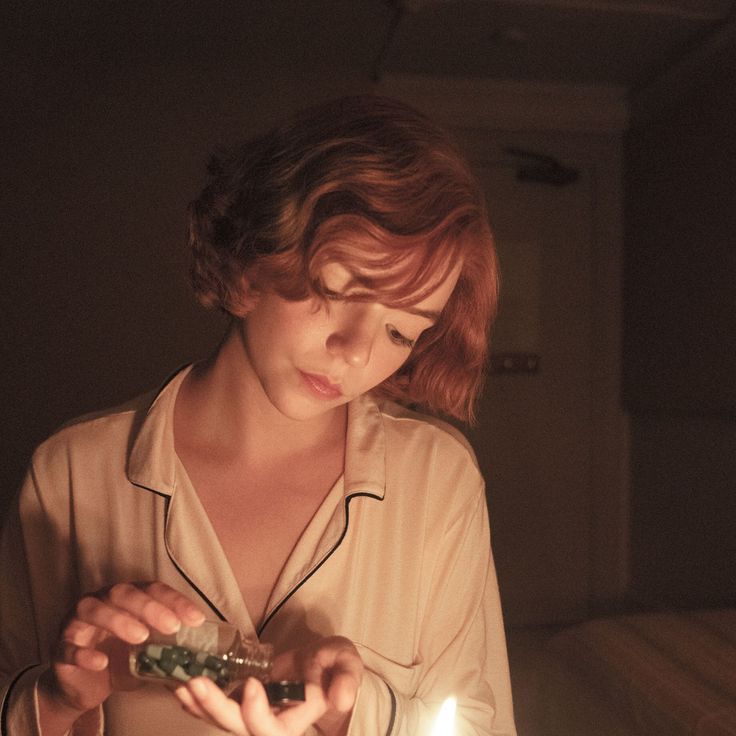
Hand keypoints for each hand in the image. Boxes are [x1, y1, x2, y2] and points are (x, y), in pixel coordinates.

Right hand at [39, 582, 204, 717]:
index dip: (175, 601)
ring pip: (92, 610)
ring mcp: (77, 623)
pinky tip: (101, 662)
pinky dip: (84, 653)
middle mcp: (101, 601)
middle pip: (122, 593)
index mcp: (127, 597)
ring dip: (118, 620)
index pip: (153, 590)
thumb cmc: (120, 658)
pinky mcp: (59, 649)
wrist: (84, 686)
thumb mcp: (148, 652)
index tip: (196, 619)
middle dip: (148, 606)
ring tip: (140, 637)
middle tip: (170, 626)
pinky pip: (67, 646)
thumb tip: (201, 658)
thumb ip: (168, 648)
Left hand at [174, 635, 363, 735]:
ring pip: (225, 722)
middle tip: (195, 683)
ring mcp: (256, 716)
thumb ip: (346, 678)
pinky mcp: (244, 703)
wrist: (325, 666)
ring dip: (202, 705)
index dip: (258, 713)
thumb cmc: (336, 665)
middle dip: (216, 709)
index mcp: (299, 720)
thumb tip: (342, 699)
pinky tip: (182, 688)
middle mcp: (273, 726)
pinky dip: (200, 701)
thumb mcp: (347, 663)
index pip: (273, 730)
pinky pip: (220, 709)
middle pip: (240, 729)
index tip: (252, 682)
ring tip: (182, 684)